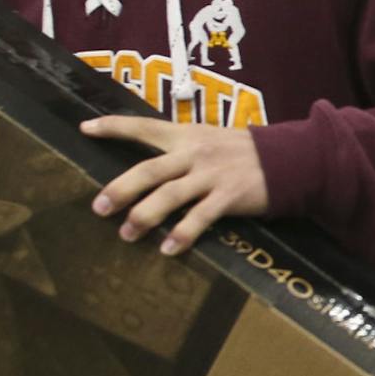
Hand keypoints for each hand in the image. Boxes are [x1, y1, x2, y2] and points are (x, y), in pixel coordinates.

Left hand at [80, 114, 269, 254]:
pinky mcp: (229, 196)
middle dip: (121, 189)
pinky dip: (182, 234)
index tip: (85, 129)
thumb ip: (181, 148)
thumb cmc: (244, 152)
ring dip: (145, 216)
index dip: (113, 127)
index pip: (143, 126)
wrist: (289, 158)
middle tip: (99, 208)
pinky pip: (200, 218)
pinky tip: (168, 249)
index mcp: (186, 134)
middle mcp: (194, 152)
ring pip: (170, 196)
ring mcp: (211, 175)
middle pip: (149, 170)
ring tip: (127, 235)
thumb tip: (149, 167)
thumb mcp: (210, 138)